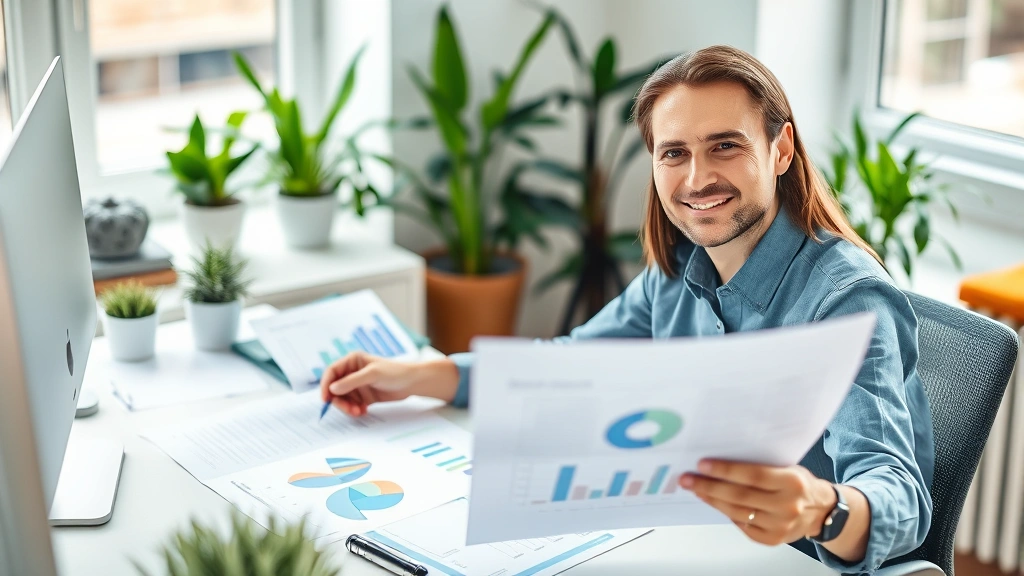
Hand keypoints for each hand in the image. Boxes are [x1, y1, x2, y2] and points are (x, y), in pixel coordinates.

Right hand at [319, 352, 459, 416]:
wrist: (412, 382)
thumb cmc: (395, 372)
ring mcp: (357, 385)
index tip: (326, 399)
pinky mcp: (364, 396)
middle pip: (335, 388)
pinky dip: (354, 410)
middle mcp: (352, 372)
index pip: (331, 372)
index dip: (325, 385)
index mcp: (352, 361)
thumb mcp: (372, 375)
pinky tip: (363, 411)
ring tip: (358, 412)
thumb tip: (332, 389)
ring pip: (343, 399)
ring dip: (347, 407)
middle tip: (349, 410)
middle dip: (339, 401)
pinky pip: (352, 405)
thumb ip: (352, 382)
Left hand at [679, 459, 835, 545]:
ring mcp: (780, 525)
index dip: (725, 470)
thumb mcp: (787, 467)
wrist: (821, 510)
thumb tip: (722, 459)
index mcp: (792, 481)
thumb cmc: (799, 484)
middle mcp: (787, 505)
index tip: (702, 464)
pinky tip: (715, 502)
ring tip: (696, 489)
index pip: (752, 475)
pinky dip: (726, 512)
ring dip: (712, 500)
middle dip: (709, 486)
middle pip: (740, 495)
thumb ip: (760, 464)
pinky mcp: (773, 539)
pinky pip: (742, 525)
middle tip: (688, 479)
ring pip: (737, 512)